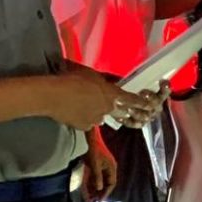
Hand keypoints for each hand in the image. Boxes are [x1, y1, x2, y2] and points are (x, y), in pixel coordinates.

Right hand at [46, 63, 163, 130]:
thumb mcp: (91, 74)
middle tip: (117, 108)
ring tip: (84, 105)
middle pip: (121, 112)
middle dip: (122, 111)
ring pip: (102, 117)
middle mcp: (107, 108)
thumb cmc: (70, 79)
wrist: (51, 95)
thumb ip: (103, 81)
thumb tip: (109, 82)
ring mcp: (96, 119)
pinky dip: (84, 118)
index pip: (132, 100)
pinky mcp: (84, 127)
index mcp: (111, 94)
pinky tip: (75, 111)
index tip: (150, 106)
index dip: (142, 103)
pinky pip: (88, 122)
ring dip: (98, 113)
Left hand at [80, 128, 117, 201]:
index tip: (99, 200)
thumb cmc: (94, 151)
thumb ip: (97, 176)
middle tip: (93, 201)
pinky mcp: (97, 166)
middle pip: (106, 183)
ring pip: (101, 181)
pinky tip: (87, 189)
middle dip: (100, 192)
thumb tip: (99, 188)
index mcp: (111, 168)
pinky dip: (92, 183)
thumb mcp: (95, 164)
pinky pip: (96, 177)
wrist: (90, 140)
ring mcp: (103, 167)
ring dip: (95, 189)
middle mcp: (109, 169)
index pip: (111, 183)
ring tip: (89, 197)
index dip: (106, 192)